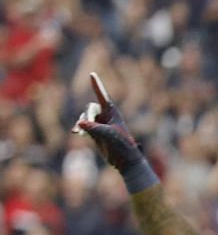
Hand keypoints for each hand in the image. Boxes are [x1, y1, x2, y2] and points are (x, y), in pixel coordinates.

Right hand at [71, 73, 158, 191]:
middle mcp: (106, 116)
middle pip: (90, 108)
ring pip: (85, 117)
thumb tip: (80, 123)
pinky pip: (83, 126)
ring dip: (82, 123)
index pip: (102, 96)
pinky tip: (75, 132)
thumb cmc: (121, 146)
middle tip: (89, 126)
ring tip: (81, 133)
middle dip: (88, 116)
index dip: (97, 85)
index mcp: (112, 112)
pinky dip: (79, 128)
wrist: (125, 160)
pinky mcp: (95, 132)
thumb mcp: (108, 136)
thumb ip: (93, 128)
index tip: (92, 74)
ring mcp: (100, 124)